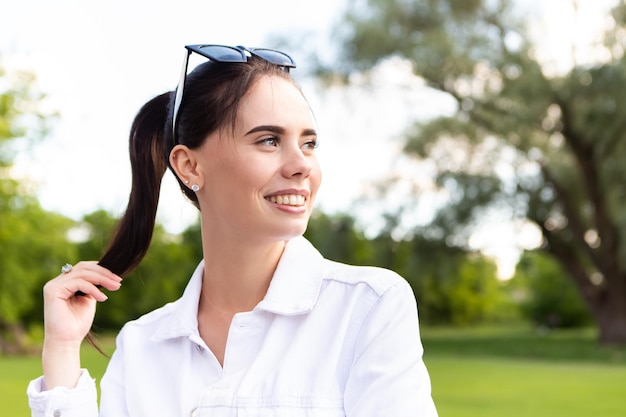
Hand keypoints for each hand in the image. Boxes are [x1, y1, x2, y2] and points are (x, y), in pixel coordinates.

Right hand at [41, 261, 121, 388]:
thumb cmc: (77, 324)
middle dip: (104, 273)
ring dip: (102, 279)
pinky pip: (78, 283)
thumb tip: (107, 275)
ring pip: (82, 273)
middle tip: (118, 282)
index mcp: (64, 283)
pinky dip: (93, 289)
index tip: (117, 278)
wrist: (67, 342)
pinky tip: (102, 298)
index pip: (83, 267)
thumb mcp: (89, 300)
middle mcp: (57, 282)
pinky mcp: (53, 290)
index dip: (101, 269)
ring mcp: (53, 285)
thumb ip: (93, 286)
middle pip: (83, 267)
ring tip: (115, 287)